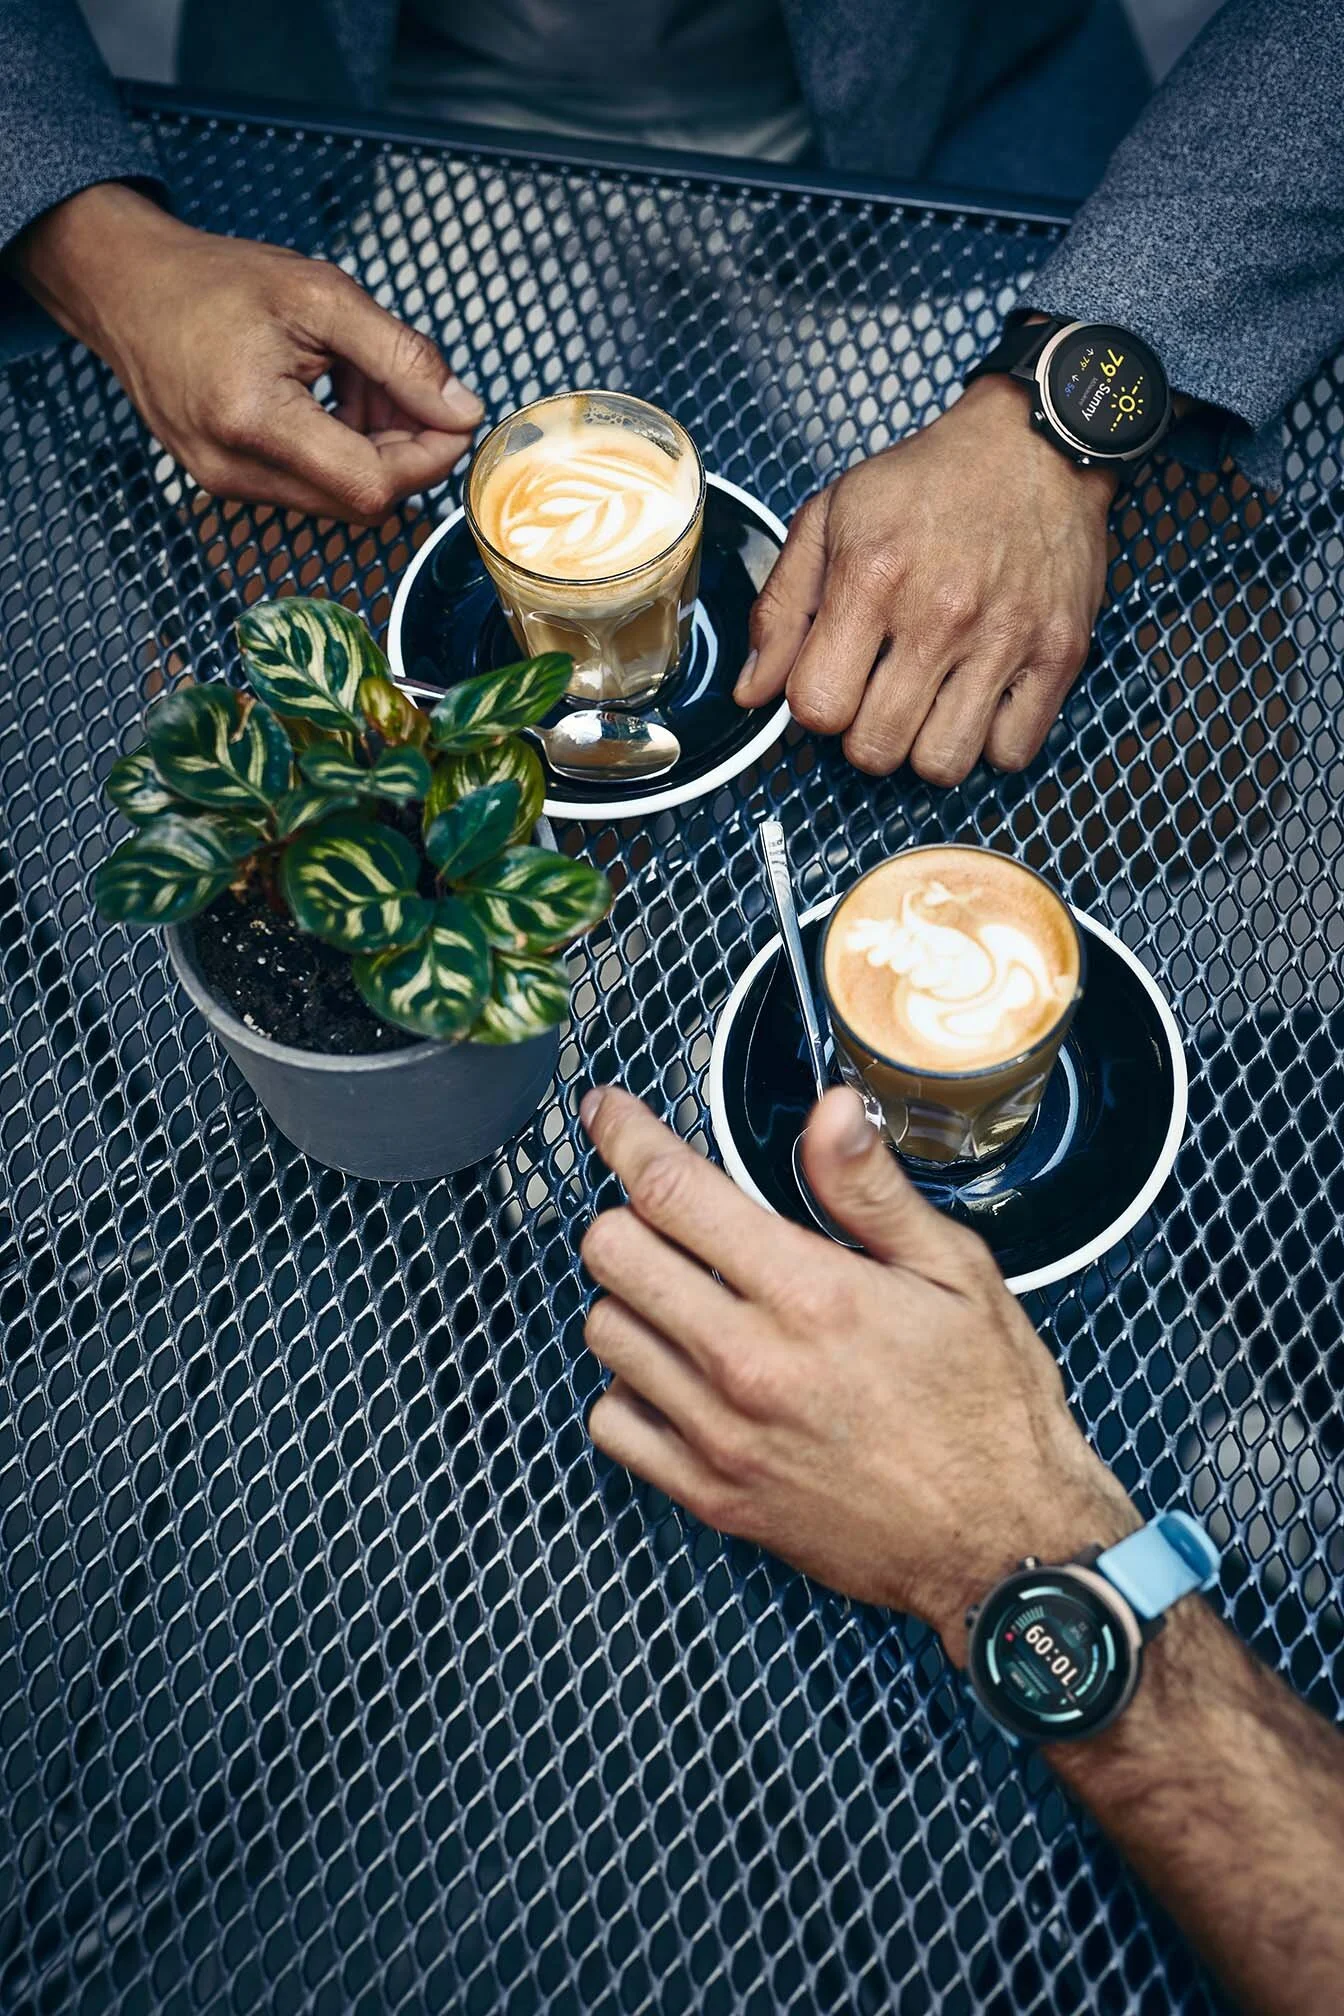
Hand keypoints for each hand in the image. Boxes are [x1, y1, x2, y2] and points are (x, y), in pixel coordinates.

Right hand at [10, 183, 482, 519]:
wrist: (127, 288)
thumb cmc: (213, 283)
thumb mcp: (321, 295)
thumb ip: (401, 356)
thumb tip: (462, 412)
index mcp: (255, 421)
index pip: (374, 484)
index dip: (430, 457)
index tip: (453, 413)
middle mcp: (235, 470)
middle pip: (362, 500)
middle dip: (404, 449)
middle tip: (407, 386)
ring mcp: (227, 485)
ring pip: (340, 496)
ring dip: (372, 447)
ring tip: (357, 379)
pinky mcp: (227, 484)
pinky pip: (309, 486)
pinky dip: (339, 448)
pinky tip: (329, 396)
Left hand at [579, 1083, 1134, 1659]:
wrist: (1005, 1549)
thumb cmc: (991, 1412)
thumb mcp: (957, 1274)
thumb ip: (873, 1190)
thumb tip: (829, 1112)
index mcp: (810, 1295)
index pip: (671, 1190)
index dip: (624, 1134)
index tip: (609, 1113)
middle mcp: (750, 1364)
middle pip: (614, 1253)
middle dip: (629, 1212)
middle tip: (667, 1213)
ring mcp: (722, 1435)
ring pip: (604, 1330)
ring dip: (630, 1296)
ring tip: (684, 1292)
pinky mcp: (712, 1496)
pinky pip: (612, 1423)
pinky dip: (628, 1387)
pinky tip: (677, 1372)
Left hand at [735, 376, 1115, 783]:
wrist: (1035, 444)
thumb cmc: (927, 483)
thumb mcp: (830, 519)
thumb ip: (780, 609)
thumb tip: (751, 693)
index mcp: (872, 579)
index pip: (817, 707)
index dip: (815, 705)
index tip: (831, 679)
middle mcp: (940, 616)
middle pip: (874, 750)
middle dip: (863, 733)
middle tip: (878, 693)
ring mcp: (1005, 639)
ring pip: (941, 765)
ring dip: (923, 746)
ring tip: (928, 701)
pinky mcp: (1059, 654)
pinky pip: (1011, 753)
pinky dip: (990, 742)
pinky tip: (978, 701)